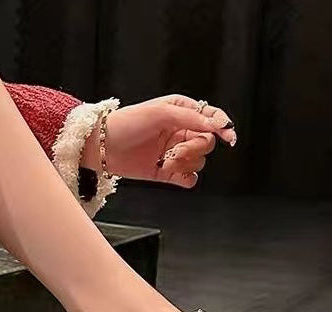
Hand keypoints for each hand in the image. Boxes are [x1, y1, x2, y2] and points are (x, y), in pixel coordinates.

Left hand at [83, 95, 236, 187]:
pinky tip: (171, 171)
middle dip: (195, 149)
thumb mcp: (160, 113)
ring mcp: (175, 153)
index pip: (212, 118)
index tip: (227, 136)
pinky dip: (184, 177)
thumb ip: (190, 118)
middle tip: (177, 151)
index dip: (223, 127)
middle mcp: (181, 132)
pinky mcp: (169, 172)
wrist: (104, 147)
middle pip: (207, 143)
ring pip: (199, 162)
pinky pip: (190, 179)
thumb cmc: (127, 124)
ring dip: (185, 163)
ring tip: (166, 161)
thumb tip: (216, 125)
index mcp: (182, 112)